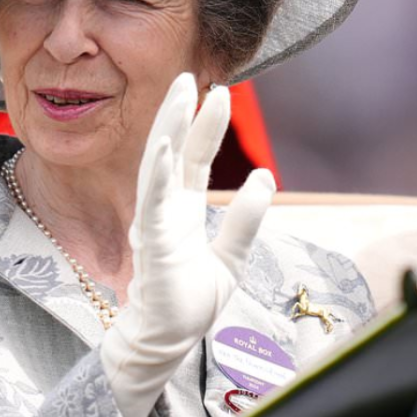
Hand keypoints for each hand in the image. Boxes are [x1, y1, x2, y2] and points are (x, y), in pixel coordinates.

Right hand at [100, 73, 274, 416]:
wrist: (165, 342)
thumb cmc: (188, 303)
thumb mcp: (231, 259)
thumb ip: (245, 221)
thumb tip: (264, 177)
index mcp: (182, 211)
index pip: (194, 158)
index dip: (206, 126)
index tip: (219, 92)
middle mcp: (165, 209)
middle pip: (172, 149)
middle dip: (180, 112)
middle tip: (190, 74)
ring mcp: (156, 223)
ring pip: (158, 164)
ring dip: (168, 128)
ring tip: (180, 94)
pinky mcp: (152, 242)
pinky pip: (152, 202)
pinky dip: (158, 174)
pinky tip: (166, 147)